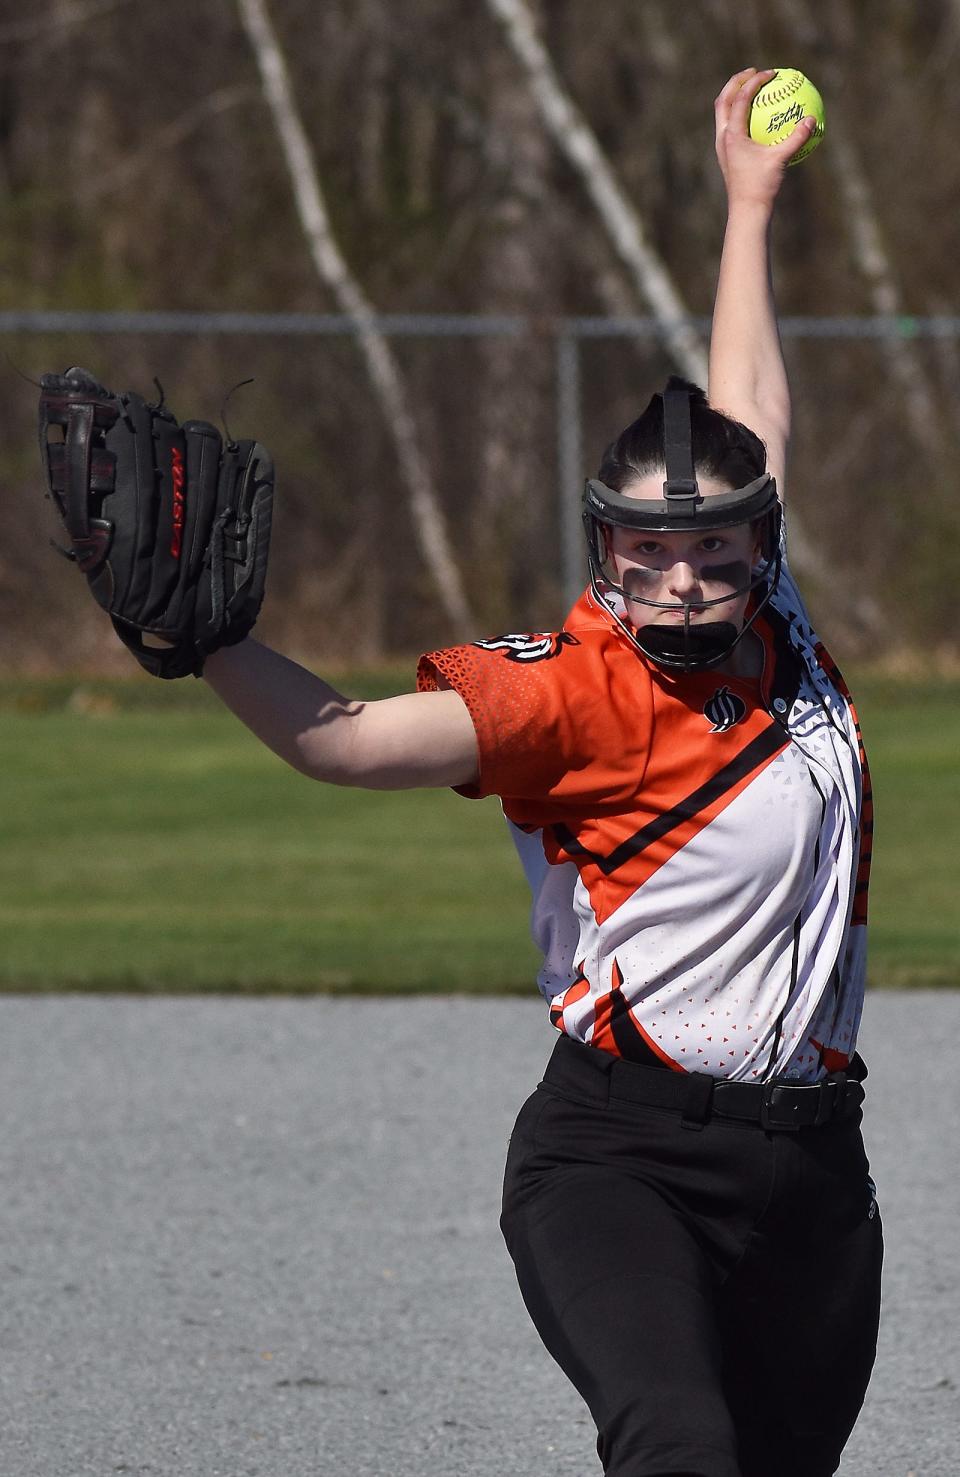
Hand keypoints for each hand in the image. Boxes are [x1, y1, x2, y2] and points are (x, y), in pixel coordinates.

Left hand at [714, 68, 817, 209]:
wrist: (746, 211)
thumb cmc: (761, 186)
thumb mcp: (781, 160)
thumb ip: (797, 138)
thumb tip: (813, 119)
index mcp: (731, 135)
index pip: (740, 98)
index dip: (754, 81)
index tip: (770, 72)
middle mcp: (722, 137)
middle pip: (723, 99)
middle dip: (736, 81)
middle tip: (753, 71)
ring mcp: (722, 146)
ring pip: (724, 113)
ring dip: (735, 97)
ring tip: (752, 89)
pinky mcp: (727, 154)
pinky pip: (732, 127)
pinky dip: (741, 115)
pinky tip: (759, 116)